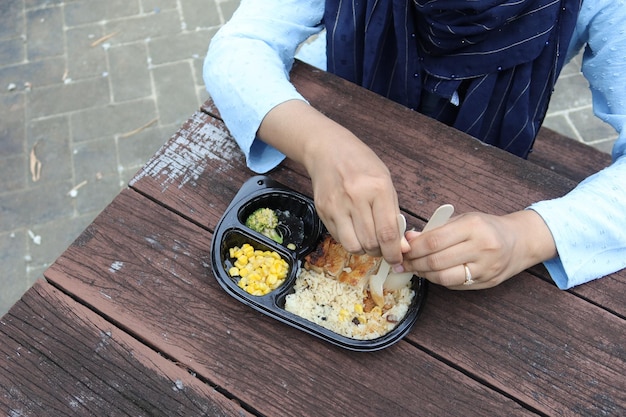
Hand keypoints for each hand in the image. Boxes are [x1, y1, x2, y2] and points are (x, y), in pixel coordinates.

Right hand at [258, 100, 406, 265]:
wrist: (328, 150)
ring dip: (364, 250)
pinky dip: (350, 241)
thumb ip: (392, 213)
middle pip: (370, 243)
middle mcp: (356, 198)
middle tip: (383, 248)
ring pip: (353, 246)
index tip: (398, 260)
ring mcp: (337, 205)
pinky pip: (339, 238)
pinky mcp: (323, 211)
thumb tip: (399, 245)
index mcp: (378, 188)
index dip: (394, 253)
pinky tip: (354, 231)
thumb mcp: (385, 181)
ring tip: (368, 242)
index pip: (387, 232)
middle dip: (380, 252)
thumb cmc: (361, 164)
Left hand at [401, 210, 556, 288]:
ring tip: (415, 268)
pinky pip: (454, 285)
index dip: (413, 248)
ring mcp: (486, 268)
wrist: (519, 241)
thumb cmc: (486, 227)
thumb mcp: (464, 219)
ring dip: (424, 274)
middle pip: (437, 261)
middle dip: (414, 263)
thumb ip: (437, 229)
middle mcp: (482, 248)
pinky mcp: (487, 282)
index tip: (401, 249)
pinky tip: (432, 273)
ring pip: (444, 278)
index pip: (434, 240)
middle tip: (402, 262)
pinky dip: (438, 280)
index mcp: (474, 226)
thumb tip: (408, 239)